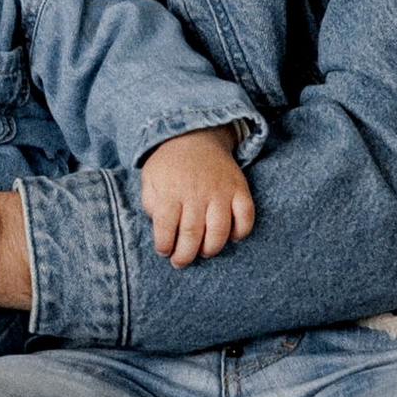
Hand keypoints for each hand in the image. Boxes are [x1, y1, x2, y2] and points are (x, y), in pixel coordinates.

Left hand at [140, 128, 257, 264]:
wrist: (196, 135)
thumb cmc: (170, 164)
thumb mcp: (150, 178)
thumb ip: (150, 202)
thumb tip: (157, 226)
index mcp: (171, 190)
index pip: (166, 226)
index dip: (164, 245)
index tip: (164, 251)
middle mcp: (196, 192)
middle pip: (193, 233)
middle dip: (185, 254)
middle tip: (180, 261)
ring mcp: (220, 191)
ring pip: (219, 229)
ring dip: (211, 248)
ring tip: (203, 252)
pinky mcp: (239, 189)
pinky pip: (246, 216)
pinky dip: (241, 231)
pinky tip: (231, 237)